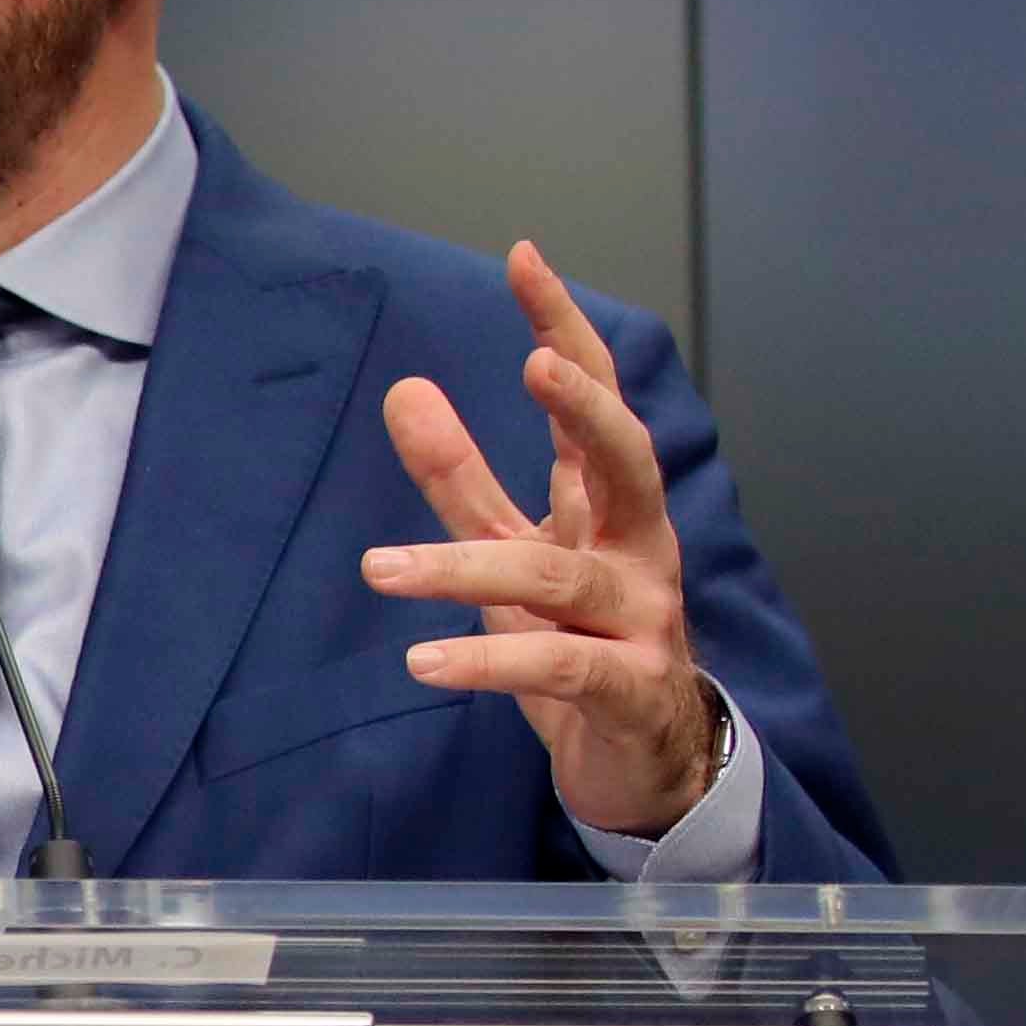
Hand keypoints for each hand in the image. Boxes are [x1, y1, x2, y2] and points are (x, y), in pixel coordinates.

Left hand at [365, 243, 721, 836]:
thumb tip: (407, 389)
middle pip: (627, 461)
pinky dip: (490, 659)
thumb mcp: (509, 557)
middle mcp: (638, 549)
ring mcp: (642, 619)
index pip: (594, 401)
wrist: (647, 766)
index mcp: (610, 507)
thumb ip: (462, 479)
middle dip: (591, 410)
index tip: (526, 259)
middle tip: (539, 365)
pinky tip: (425, 659)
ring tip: (378, 567)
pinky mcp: (628, 689)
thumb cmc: (579, 645)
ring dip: (465, 565)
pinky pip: (558, 665)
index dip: (566, 329)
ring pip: (560, 575)